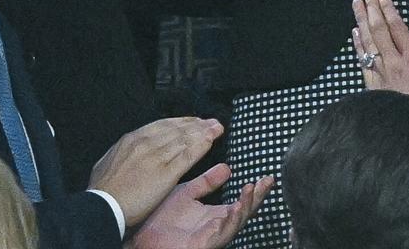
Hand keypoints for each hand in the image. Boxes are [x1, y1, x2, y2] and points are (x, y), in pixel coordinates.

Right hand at [90, 117, 224, 228]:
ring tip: (216, 129)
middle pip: (177, 129)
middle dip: (196, 124)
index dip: (180, 122)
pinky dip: (200, 147)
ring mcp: (156, 157)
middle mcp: (146, 144)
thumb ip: (123, 152)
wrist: (103, 206)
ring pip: (184, 139)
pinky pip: (187, 156)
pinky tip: (210, 142)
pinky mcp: (165, 174)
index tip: (191, 121)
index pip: (162, 125)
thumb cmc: (103, 190)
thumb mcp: (108, 162)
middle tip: (210, 122)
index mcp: (132, 140)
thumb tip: (127, 149)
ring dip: (203, 132)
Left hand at [128, 165, 271, 248]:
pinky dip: (228, 223)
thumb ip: (207, 183)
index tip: (267, 177)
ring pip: (235, 224)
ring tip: (250, 191)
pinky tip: (232, 210)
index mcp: (216, 215)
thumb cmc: (162, 220)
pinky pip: (220, 235)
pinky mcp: (203, 245)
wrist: (141, 237)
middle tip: (266, 182)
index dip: (255, 191)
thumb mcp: (188, 194)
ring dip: (245, 208)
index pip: (241, 202)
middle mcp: (217, 226)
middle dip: (256, 198)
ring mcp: (211, 237)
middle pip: (244, 213)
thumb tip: (227, 168)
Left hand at [352, 0, 408, 134]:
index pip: (398, 28)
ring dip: (362, 21)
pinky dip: (358, 45)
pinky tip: (355, 33)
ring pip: (368, 42)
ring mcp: (380, 75)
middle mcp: (394, 64)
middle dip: (373, 9)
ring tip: (357, 4)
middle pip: (379, 30)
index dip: (389, 10)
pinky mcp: (372, 87)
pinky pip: (362, 61)